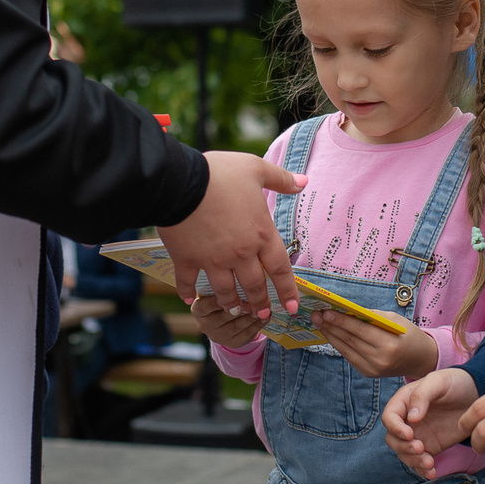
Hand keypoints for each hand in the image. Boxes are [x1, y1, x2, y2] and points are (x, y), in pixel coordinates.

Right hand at [158, 152, 301, 316]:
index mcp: (260, 233)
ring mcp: (213, 260)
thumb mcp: (255, 169)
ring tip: (234, 309)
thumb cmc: (220, 174)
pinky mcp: (187, 260)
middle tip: (263, 314)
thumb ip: (281, 179)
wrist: (180, 182)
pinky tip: (190, 299)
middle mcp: (240, 253)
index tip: (292, 307)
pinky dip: (188, 292)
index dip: (288, 290)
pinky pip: (188, 282)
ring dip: (231, 302)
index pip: (280, 268)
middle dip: (260, 303)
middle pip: (254, 286)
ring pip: (226, 290)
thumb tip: (304, 182)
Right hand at [194, 292, 265, 350]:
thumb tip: (242, 281)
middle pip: (224, 316)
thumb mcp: (216, 291)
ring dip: (252, 316)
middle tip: (255, 298)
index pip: (205, 305)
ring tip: (264, 307)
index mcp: (198, 309)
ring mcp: (218, 336)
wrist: (223, 320)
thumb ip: (225, 287)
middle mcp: (205, 325)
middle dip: (241, 306)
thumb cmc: (220, 297)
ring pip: (236, 326)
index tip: (231, 292)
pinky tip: (266, 317)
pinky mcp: (232, 343)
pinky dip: (258, 325)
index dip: (217, 300)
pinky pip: (246, 334)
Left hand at [313, 311, 438, 379]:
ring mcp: (373, 369)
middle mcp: (380, 359)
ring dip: (330, 335)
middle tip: (316, 315)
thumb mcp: (394, 320)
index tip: (326, 311)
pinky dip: (339, 344)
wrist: (419, 359)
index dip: (341, 321)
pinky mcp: (368, 373)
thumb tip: (346, 310)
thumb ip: (371, 316)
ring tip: (319, 323)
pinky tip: (330, 334)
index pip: (360, 330)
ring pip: (346, 349)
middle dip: (330, 326)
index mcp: (389, 344)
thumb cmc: (407, 334)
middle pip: (350, 340)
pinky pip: (349, 356)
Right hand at [384, 369, 479, 477]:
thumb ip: (422, 396)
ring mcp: (418, 435)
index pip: (389, 418)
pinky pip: (420, 462)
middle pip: (393, 439)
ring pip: (404, 454)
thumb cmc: (454, 382)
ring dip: (413, 461)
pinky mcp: (431, 447)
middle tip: (421, 448)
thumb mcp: (438, 381)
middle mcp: (407, 421)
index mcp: (404, 402)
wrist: (475, 394)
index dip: (395, 428)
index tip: (410, 434)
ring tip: (430, 462)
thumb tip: (411, 418)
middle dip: (404, 447)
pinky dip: (423, 470)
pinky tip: (433, 473)